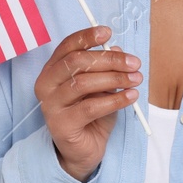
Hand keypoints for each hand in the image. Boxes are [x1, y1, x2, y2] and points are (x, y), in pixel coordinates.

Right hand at [35, 25, 141, 180]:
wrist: (83, 150)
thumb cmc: (91, 115)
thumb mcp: (101, 87)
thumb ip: (105, 67)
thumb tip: (116, 48)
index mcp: (52, 70)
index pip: (67, 46)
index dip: (87, 37)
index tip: (108, 32)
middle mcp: (46, 84)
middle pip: (76, 62)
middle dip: (109, 60)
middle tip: (134, 63)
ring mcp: (51, 105)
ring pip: (83, 83)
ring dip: (115, 79)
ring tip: (136, 79)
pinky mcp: (61, 125)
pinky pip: (91, 107)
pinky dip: (115, 100)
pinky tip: (131, 96)